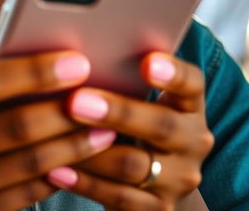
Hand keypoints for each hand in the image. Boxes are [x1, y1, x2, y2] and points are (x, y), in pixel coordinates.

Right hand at [0, 22, 115, 210]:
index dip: (32, 69)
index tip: (72, 59)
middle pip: (14, 125)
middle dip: (64, 105)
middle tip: (99, 88)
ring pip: (28, 164)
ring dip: (73, 143)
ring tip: (106, 123)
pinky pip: (24, 198)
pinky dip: (56, 176)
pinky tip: (80, 157)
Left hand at [47, 53, 213, 210]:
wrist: (157, 183)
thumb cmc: (135, 121)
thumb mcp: (140, 99)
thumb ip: (122, 77)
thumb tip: (72, 53)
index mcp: (190, 106)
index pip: (192, 84)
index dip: (173, 73)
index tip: (147, 62)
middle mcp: (193, 141)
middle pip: (162, 126)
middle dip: (117, 112)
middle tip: (77, 100)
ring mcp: (179, 179)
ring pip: (134, 165)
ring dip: (90, 149)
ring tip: (56, 133)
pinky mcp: (159, 210)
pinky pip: (119, 197)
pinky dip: (84, 182)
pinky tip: (56, 169)